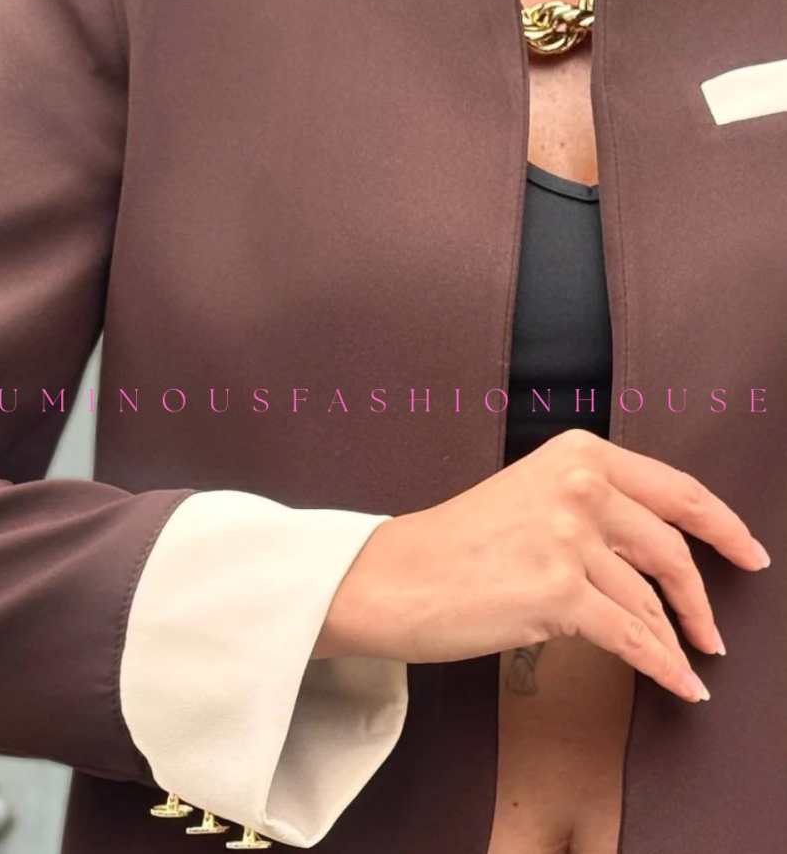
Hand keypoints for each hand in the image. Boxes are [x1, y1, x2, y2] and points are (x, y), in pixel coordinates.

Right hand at [317, 429, 768, 702]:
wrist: (391, 576)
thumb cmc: (450, 544)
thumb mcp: (525, 500)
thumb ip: (588, 511)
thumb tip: (644, 560)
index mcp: (575, 455)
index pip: (674, 489)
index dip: (722, 525)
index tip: (746, 550)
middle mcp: (577, 486)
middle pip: (670, 548)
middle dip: (701, 598)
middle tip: (714, 628)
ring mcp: (569, 537)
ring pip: (650, 600)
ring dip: (674, 640)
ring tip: (684, 661)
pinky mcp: (557, 591)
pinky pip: (631, 638)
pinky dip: (662, 666)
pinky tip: (676, 682)